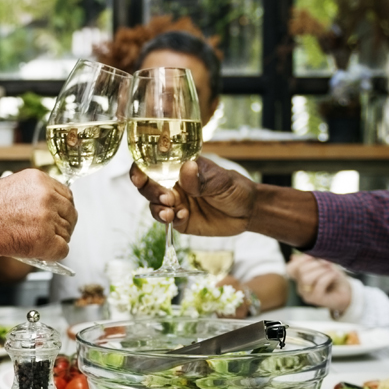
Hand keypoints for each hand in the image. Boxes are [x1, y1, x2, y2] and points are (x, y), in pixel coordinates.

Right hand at [0, 168, 76, 260]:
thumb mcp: (13, 187)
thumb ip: (35, 195)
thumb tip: (52, 209)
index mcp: (40, 180)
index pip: (67, 196)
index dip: (62, 210)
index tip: (57, 218)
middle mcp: (47, 196)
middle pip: (71, 214)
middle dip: (62, 226)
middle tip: (49, 234)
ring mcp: (47, 218)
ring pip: (66, 234)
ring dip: (54, 241)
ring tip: (33, 242)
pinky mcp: (44, 239)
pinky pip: (62, 251)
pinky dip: (52, 255)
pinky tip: (38, 252)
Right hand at [130, 156, 257, 237]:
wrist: (248, 211)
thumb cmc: (234, 187)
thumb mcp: (221, 180)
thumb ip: (201, 178)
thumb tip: (186, 168)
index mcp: (179, 168)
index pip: (152, 166)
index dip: (140, 170)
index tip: (139, 176)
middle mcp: (173, 185)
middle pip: (148, 187)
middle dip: (149, 191)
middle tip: (165, 197)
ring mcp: (176, 204)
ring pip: (155, 206)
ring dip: (158, 209)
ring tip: (170, 212)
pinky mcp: (181, 221)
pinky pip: (169, 221)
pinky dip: (171, 220)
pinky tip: (182, 216)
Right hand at [285, 253, 353, 317]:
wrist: (346, 292)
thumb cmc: (334, 278)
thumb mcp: (323, 265)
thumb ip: (310, 261)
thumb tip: (294, 257)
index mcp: (301, 277)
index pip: (290, 269)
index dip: (300, 260)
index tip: (312, 257)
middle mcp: (301, 287)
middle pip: (300, 271)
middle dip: (315, 264)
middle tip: (327, 263)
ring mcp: (307, 295)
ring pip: (306, 278)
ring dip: (321, 271)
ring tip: (331, 270)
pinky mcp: (317, 299)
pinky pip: (319, 284)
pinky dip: (328, 277)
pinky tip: (334, 275)